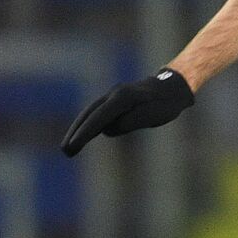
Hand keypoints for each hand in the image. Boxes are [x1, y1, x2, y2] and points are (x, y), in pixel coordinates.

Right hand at [61, 68, 194, 156]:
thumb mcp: (153, 114)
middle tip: (65, 151)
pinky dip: (87, 125)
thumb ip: (132, 121)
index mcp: (123, 97)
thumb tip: (109, 128)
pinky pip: (97, 114)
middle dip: (77, 132)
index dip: (84, 133)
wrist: (173, 87)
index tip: (72, 146)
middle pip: (89, 114)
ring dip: (79, 129)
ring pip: (91, 113)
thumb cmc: (165, 104)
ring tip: (68, 148)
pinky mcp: (115, 101)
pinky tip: (81, 136)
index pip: (99, 117)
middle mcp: (115, 94)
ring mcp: (113, 96)